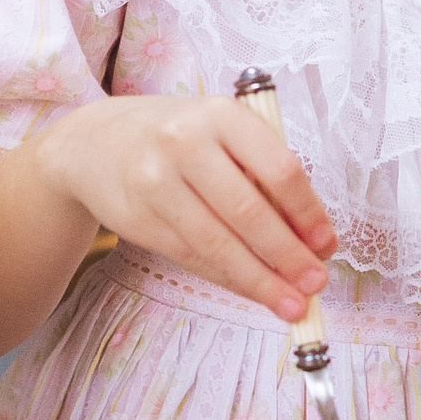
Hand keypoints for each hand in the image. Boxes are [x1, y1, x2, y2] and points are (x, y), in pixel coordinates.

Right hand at [35, 94, 334, 320]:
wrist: (94, 142)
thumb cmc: (176, 137)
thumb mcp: (220, 132)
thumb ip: (260, 173)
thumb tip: (308, 239)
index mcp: (220, 115)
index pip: (278, 168)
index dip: (307, 212)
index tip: (326, 244)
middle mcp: (184, 143)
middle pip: (248, 211)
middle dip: (287, 255)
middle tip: (316, 284)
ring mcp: (155, 182)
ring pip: (217, 243)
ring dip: (260, 280)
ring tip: (292, 305)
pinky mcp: (137, 219)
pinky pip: (192, 257)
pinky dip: (228, 279)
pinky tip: (253, 290)